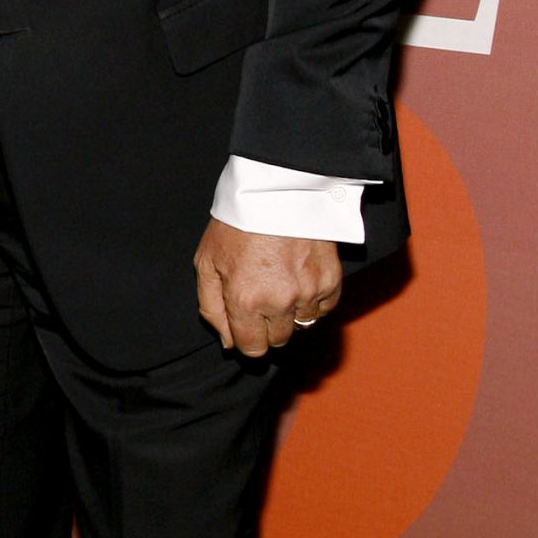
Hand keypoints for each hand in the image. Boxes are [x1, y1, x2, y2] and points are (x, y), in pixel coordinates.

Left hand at [193, 220, 342, 356]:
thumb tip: (228, 342)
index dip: (246, 339)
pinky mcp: (331, 279)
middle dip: (267, 326)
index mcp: (245, 300)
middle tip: (262, 297)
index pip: (252, 348)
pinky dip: (314, 300)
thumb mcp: (206, 262)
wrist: (277, 189)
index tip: (246, 325)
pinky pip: (324, 308)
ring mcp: (308, 291)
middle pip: (278, 340)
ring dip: (291, 313)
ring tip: (281, 284)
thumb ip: (212, 308)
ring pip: (302, 325)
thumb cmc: (238, 223)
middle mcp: (279, 302)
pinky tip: (300, 279)